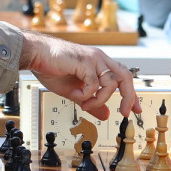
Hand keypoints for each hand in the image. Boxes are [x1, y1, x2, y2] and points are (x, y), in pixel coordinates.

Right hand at [19, 32, 140, 120]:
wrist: (36, 55)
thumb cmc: (51, 69)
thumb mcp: (75, 93)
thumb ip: (91, 103)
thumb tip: (105, 115)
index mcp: (99, 64)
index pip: (123, 78)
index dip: (132, 94)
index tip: (135, 109)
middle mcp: (100, 59)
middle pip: (126, 77)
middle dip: (129, 96)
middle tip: (125, 112)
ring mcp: (93, 58)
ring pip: (111, 83)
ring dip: (100, 99)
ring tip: (86, 104)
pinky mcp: (84, 61)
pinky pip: (94, 83)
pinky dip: (87, 95)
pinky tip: (77, 95)